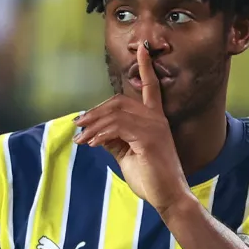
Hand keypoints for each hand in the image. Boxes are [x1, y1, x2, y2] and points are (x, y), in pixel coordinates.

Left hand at [73, 43, 191, 213]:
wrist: (169, 198)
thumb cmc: (151, 178)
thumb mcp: (127, 155)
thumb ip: (114, 140)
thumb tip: (95, 132)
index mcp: (155, 119)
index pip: (151, 86)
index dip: (146, 67)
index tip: (142, 49)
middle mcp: (156, 119)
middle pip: (120, 101)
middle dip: (96, 111)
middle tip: (79, 125)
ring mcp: (154, 127)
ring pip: (116, 114)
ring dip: (93, 126)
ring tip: (81, 139)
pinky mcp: (149, 139)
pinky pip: (118, 128)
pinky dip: (100, 134)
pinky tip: (91, 144)